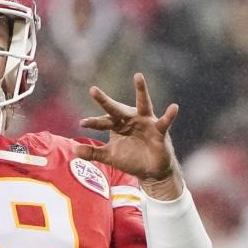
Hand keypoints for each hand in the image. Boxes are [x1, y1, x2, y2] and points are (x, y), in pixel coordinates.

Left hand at [74, 73, 182, 198]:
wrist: (150, 171)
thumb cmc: (130, 159)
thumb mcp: (110, 156)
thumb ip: (93, 153)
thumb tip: (74, 150)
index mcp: (118, 125)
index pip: (103, 121)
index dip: (94, 122)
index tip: (82, 123)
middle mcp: (131, 120)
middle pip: (116, 109)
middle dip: (104, 101)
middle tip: (92, 90)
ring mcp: (146, 123)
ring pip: (143, 104)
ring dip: (141, 91)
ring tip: (138, 76)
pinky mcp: (159, 131)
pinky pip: (164, 122)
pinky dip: (169, 115)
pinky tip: (174, 107)